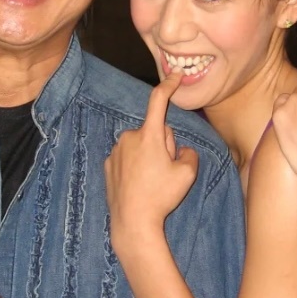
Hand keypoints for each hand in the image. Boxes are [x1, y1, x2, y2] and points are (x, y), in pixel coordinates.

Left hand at [105, 71, 198, 245]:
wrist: (132, 222)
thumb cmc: (161, 197)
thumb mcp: (188, 174)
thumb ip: (189, 153)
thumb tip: (181, 150)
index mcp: (149, 135)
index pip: (158, 101)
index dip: (168, 85)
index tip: (175, 75)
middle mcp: (129, 137)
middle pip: (155, 132)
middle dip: (163, 145)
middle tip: (165, 171)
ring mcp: (115, 151)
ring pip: (141, 145)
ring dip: (148, 157)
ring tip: (151, 183)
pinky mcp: (108, 165)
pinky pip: (128, 158)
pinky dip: (135, 167)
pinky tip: (138, 186)